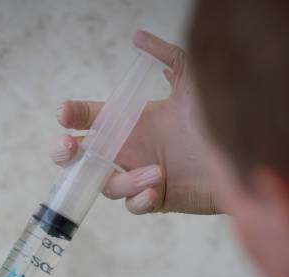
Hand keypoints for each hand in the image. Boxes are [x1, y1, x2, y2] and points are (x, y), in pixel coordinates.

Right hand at [51, 30, 217, 214]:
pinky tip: (157, 188)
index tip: (66, 114)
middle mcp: (130, 151)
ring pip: (107, 186)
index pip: (89, 120)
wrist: (244, 152)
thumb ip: (166, 57)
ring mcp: (139, 177)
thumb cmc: (217, 117)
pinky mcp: (154, 200)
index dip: (73, 116)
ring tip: (157, 171)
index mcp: (131, 123)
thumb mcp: (191, 81)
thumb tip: (137, 38)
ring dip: (125, 180)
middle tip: (69, 148)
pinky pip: (133, 206)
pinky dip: (139, 199)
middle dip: (65, 154)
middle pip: (81, 159)